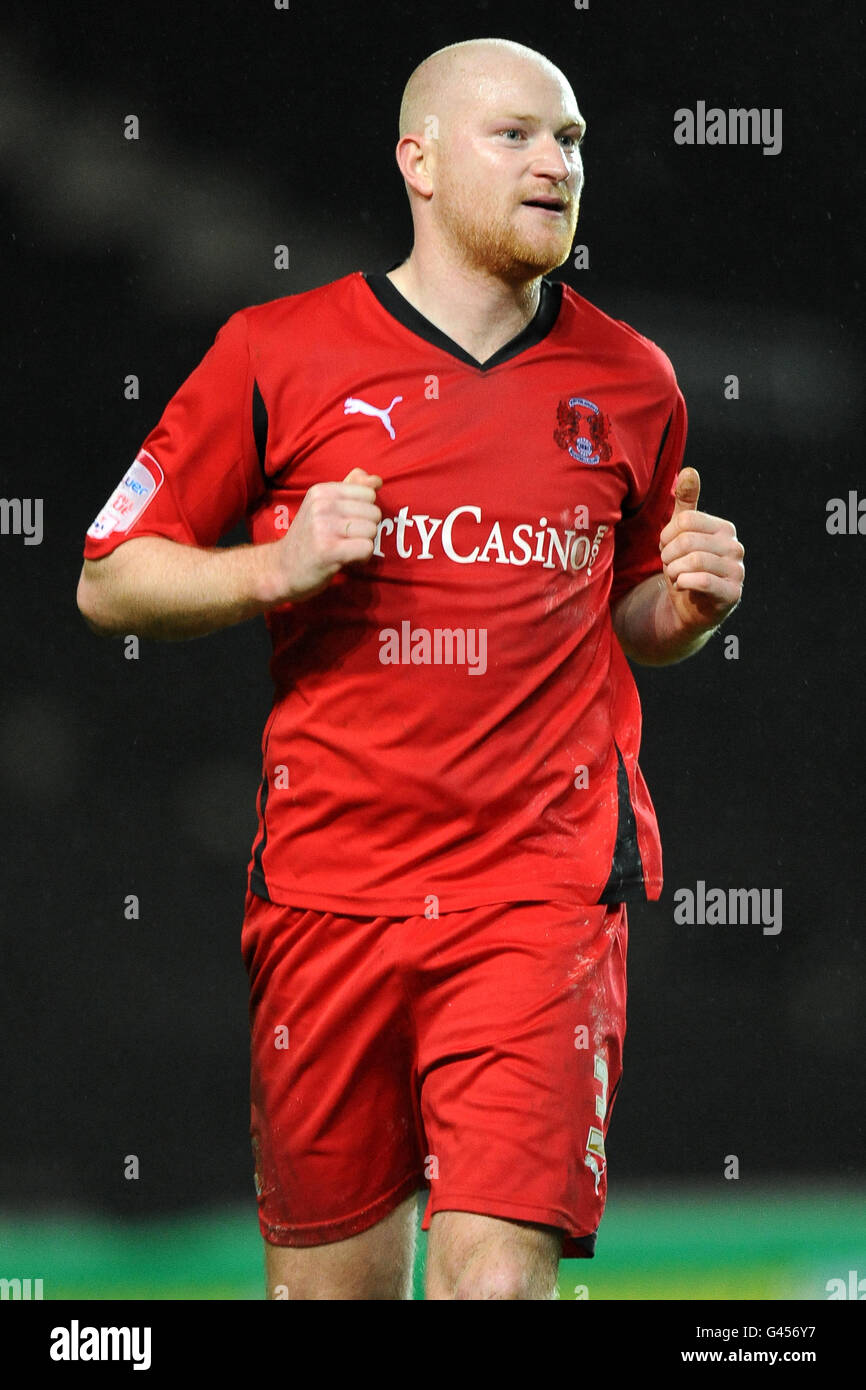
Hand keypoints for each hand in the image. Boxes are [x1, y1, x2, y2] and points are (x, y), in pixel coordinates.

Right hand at [269, 467, 382, 602]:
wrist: (281, 569)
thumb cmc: (308, 538)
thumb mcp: (323, 506)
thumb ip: (351, 489)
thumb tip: (376, 480)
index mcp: (322, 491)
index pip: (369, 493)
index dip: (364, 512)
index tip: (347, 523)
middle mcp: (322, 505)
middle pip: (374, 513)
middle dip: (367, 530)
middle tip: (347, 540)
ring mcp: (324, 527)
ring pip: (372, 530)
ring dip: (364, 544)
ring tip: (345, 549)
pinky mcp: (328, 550)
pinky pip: (366, 548)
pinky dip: (362, 558)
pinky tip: (347, 560)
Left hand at [658, 468, 744, 634]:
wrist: (687, 608)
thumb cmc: (684, 567)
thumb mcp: (680, 534)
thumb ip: (685, 503)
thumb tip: (689, 470)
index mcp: (724, 528)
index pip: (687, 520)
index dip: (667, 535)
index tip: (664, 547)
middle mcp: (736, 547)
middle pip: (688, 540)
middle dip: (669, 555)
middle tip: (668, 565)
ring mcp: (737, 571)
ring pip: (694, 560)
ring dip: (674, 570)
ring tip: (675, 576)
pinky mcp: (732, 594)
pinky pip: (704, 581)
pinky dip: (684, 583)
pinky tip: (682, 586)